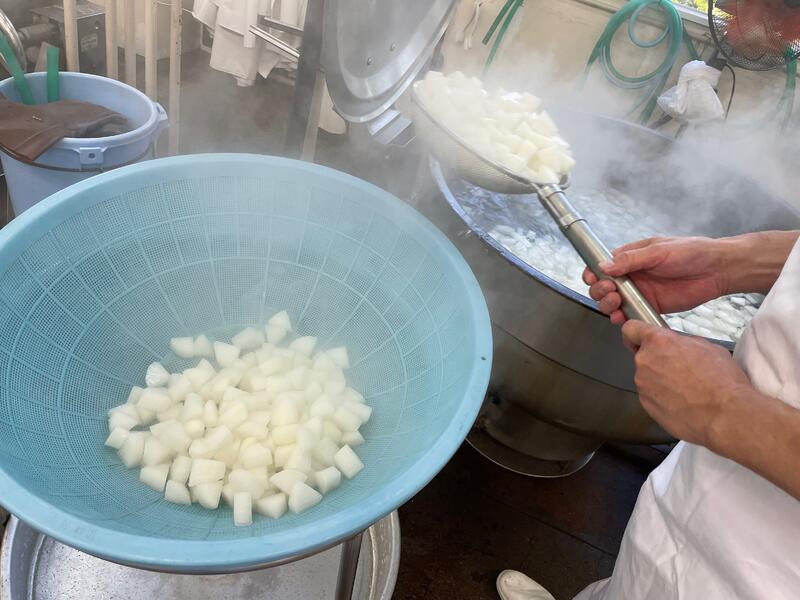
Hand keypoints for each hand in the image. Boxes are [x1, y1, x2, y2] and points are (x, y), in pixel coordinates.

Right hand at [582, 236, 726, 324]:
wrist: (717, 270)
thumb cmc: (691, 252)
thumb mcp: (659, 251)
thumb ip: (631, 260)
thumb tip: (604, 266)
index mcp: (631, 258)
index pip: (602, 266)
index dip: (593, 273)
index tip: (592, 278)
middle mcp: (632, 276)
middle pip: (603, 286)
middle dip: (600, 290)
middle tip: (610, 292)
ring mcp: (640, 292)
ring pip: (612, 302)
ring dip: (607, 304)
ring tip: (615, 304)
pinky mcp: (650, 307)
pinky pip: (630, 315)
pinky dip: (621, 318)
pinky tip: (621, 317)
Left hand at [622, 320, 750, 445]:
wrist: (725, 415)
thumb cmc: (721, 382)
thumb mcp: (707, 346)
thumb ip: (683, 342)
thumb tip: (678, 345)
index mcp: (658, 342)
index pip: (631, 329)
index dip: (635, 333)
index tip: (638, 338)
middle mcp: (645, 362)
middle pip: (643, 356)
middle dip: (658, 360)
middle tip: (681, 369)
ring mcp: (643, 385)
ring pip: (647, 378)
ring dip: (661, 381)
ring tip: (686, 389)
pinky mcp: (646, 405)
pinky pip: (651, 396)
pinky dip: (662, 398)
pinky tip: (683, 402)